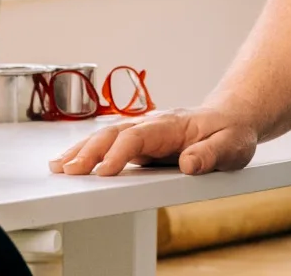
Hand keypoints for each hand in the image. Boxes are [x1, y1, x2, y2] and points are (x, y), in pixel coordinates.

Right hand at [47, 107, 258, 176]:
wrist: (230, 118)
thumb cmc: (230, 133)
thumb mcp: (232, 146)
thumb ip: (211, 154)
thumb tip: (188, 163)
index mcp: (171, 124)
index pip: (138, 136)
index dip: (118, 153)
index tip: (103, 172)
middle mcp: (152, 123)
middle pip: (113, 133)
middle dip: (89, 151)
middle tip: (68, 170)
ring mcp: (143, 130)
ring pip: (106, 135)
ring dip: (82, 150)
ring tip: (59, 166)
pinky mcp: (140, 140)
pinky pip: (109, 143)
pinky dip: (87, 150)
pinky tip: (71, 160)